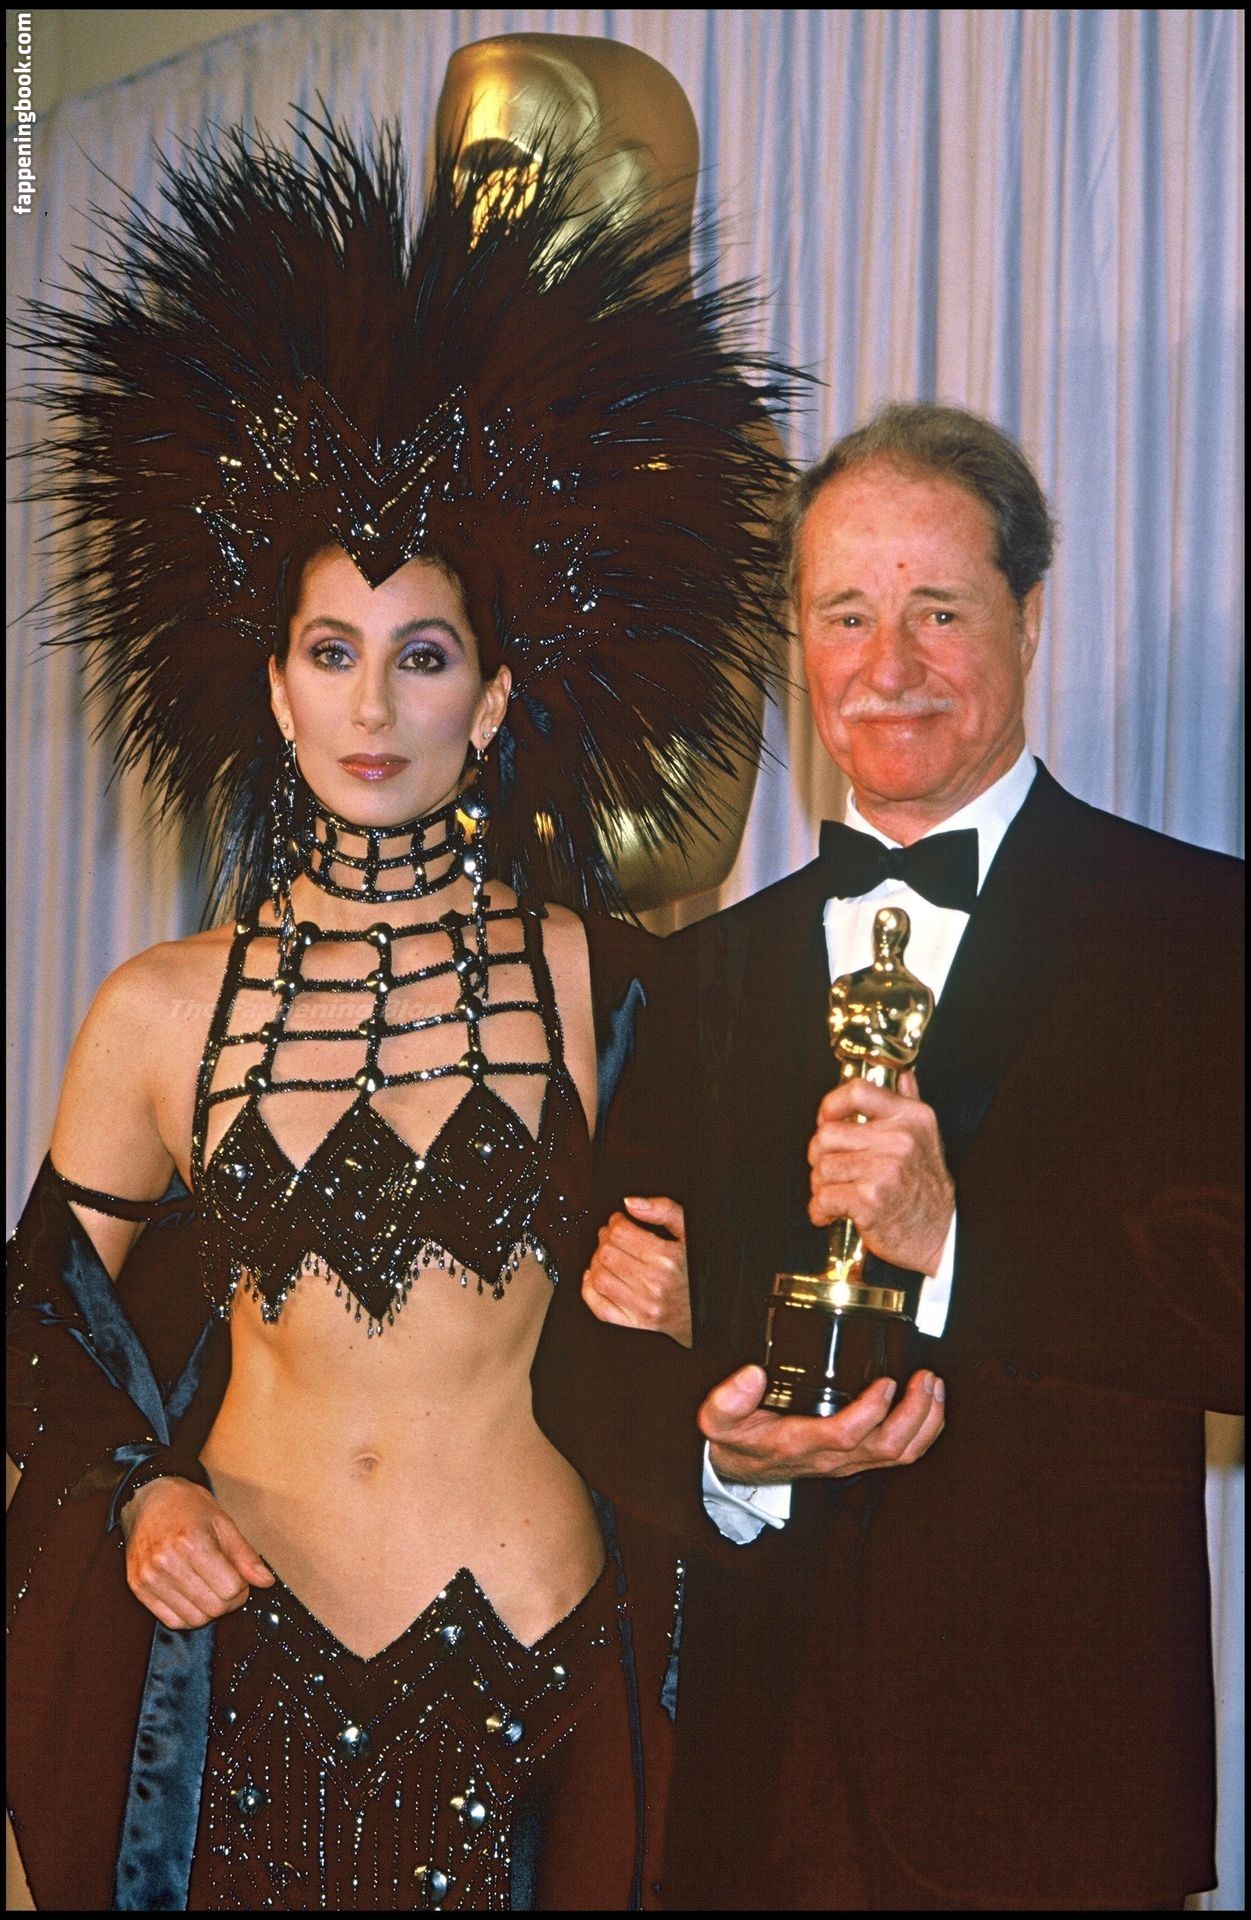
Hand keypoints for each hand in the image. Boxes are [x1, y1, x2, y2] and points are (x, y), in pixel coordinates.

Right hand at [121, 1476, 274, 1628]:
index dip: (243, 1588)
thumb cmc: (187, 1505)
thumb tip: (266, 1581)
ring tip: (209, 1588)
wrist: (148, 1497)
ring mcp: (150, 1578)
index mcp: (193, 1543)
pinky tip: (192, 1595)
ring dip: (209, 1610)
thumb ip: (245, 1555)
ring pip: (193, 1620)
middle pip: (214, 1608)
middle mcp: (167, 1563)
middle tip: (228, 1584)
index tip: (241, 1579)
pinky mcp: (138, 1588)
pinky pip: (171, 1620)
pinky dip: (188, 1614)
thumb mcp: (223, 1522)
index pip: (231, 1589)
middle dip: (229, 1601)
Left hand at [582, 1196, 691, 1346]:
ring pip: (599, 1276)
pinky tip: (596, 1277)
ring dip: (597, 1261)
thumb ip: (663, 1210)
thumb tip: (631, 1203)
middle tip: (612, 1236)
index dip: (615, 1221)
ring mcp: (643, 1307)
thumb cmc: (697, 1270)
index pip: (621, 1233)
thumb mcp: (689, 1233)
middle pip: (607, 1252)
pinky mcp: (635, 1323)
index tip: (619, 1221)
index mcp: (668, 1259)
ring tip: (608, 1255)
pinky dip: (590, 1289)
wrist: (708, 1312)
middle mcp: (654, 1284)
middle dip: (605, 1238)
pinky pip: (599, 1307)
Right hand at [701, 1363, 944, 1483]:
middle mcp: (831, 1458)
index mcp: (799, 1444)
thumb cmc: (735, 1440)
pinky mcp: (857, 1459)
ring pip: (900, 1455)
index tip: (886, 1381)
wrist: (739, 1471)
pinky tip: (928, 1403)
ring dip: (925, 1422)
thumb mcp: (716, 1420)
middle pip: (887, 1448)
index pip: (845, 1435)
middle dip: (915, 1414)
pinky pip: (900, 1454)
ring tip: (934, 1386)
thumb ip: (727, 1399)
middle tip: (926, 1378)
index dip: (871, 1412)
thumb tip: (752, 1375)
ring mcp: (848, 1462)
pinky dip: (923, 1431)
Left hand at [808, 1069, 953, 1273]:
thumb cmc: (926, 1188)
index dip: (831, 1104)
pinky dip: (820, 1210)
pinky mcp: (871, 1199)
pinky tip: (831, 1213)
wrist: (940, 1234)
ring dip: (821, 1186)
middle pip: (827, 1134)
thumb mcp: (927, 1137)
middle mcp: (899, 1139)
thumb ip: (909, 1102)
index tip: (826, 1120)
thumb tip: (902, 1075)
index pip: (858, 1091)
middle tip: (830, 1171)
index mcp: (910, 1118)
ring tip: (836, 1194)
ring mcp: (885, 1169)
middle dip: (820, 1157)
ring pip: (822, 1167)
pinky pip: (824, 1197)